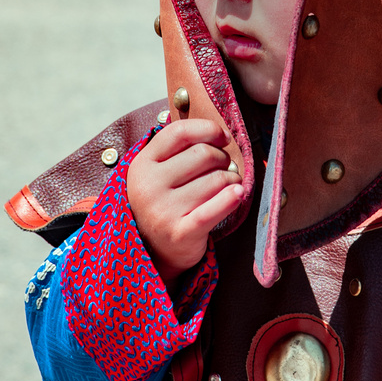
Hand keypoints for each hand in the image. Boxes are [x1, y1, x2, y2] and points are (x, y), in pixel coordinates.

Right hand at [127, 119, 242, 290]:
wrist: (155, 251)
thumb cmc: (166, 202)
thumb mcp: (160, 172)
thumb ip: (181, 149)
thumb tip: (221, 132)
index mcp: (142, 164)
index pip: (179, 132)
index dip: (208, 129)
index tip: (222, 137)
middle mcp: (148, 186)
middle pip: (203, 154)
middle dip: (222, 159)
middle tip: (223, 170)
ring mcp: (162, 210)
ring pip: (216, 180)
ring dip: (231, 181)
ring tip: (227, 188)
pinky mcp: (180, 233)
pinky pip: (215, 208)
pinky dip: (231, 199)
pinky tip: (238, 194)